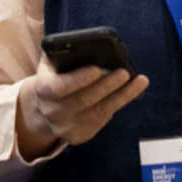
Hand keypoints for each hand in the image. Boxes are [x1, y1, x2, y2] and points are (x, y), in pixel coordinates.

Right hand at [16, 56, 148, 159]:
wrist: (43, 107)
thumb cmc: (53, 77)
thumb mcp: (50, 64)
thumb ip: (63, 54)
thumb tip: (89, 45)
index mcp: (42, 90)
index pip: (60, 87)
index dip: (79, 79)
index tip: (98, 68)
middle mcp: (52, 111)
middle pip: (83, 100)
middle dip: (106, 86)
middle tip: (124, 72)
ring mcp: (66, 127)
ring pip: (98, 112)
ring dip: (121, 96)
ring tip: (139, 81)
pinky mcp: (79, 136)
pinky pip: (103, 120)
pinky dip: (118, 104)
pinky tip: (131, 92)